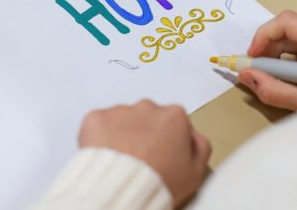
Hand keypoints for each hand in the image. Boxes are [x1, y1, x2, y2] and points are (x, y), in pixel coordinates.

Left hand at [79, 100, 210, 205]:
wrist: (123, 188)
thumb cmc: (159, 182)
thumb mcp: (195, 172)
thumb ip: (200, 147)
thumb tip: (193, 136)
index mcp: (174, 116)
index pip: (173, 122)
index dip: (168, 140)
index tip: (163, 155)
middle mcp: (147, 107)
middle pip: (147, 117)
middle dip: (144, 134)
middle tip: (140, 159)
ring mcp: (120, 111)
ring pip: (122, 119)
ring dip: (122, 134)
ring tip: (122, 160)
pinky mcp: (96, 118)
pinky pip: (99, 123)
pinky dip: (100, 136)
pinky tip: (106, 154)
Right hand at [238, 10, 296, 110]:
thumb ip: (274, 90)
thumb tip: (245, 75)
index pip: (285, 22)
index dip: (262, 37)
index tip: (251, 59)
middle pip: (289, 28)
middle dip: (270, 49)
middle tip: (261, 73)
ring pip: (295, 35)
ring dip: (281, 54)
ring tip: (282, 79)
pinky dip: (294, 56)